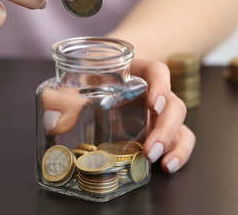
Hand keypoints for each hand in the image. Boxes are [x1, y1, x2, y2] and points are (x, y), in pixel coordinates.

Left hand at [41, 58, 194, 173]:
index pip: (157, 71)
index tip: (153, 104)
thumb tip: (55, 121)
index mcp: (137, 73)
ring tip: (161, 163)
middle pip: (173, 104)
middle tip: (150, 149)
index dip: (160, 86)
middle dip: (165, 128)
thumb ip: (65, 98)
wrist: (101, 82)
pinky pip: (182, 139)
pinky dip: (179, 153)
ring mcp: (160, 113)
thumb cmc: (92, 80)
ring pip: (180, 124)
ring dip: (173, 143)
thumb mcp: (78, 85)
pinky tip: (167, 166)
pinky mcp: (161, 129)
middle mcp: (154, 92)